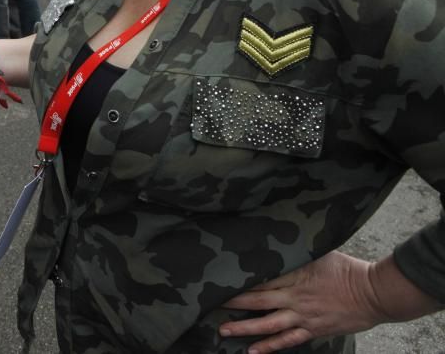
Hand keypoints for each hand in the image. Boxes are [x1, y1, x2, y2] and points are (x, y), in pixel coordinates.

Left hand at [219, 252, 382, 352]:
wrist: (374, 294)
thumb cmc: (348, 270)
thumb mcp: (320, 253)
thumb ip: (298, 253)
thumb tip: (279, 242)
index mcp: (296, 276)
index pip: (261, 279)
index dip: (239, 282)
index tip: (219, 281)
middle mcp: (295, 298)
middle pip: (258, 300)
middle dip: (233, 303)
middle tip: (210, 304)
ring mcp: (303, 317)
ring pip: (268, 324)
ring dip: (245, 328)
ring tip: (224, 330)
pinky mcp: (313, 330)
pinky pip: (288, 340)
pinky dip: (270, 347)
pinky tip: (253, 351)